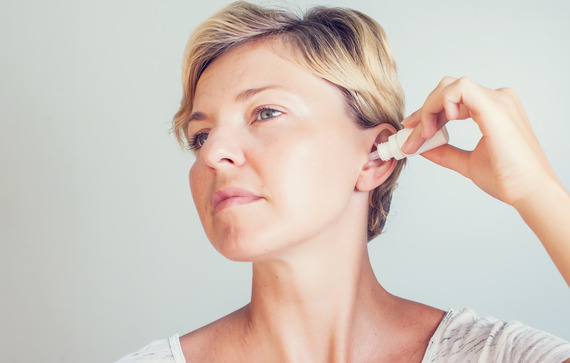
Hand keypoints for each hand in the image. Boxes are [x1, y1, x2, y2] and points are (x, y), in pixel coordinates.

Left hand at [401, 76, 559, 207]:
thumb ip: (446, 152)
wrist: (529, 192)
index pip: (453, 99)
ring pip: (450, 87)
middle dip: (424, 111)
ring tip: (424, 135)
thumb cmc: (507, 178)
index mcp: (493, 109)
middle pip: (448, 90)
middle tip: (411, 134)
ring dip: (428, 110)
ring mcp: (498, 100)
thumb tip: (422, 147)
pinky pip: (460, 89)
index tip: (412, 131)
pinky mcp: (495, 108)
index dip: (428, 112)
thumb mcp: (467, 162)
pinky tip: (437, 126)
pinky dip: (441, 103)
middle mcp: (498, 99)